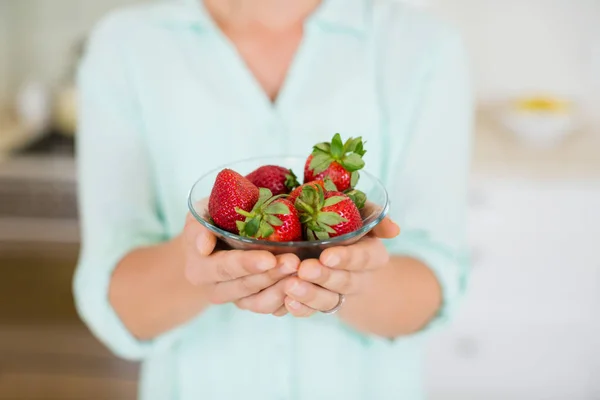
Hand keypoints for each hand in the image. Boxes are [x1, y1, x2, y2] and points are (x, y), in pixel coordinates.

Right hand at [182, 213, 299, 315]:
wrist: (212, 245)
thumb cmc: (210, 221)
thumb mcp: (200, 216)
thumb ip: (199, 227)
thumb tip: (203, 244)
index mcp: (199, 269)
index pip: (225, 268)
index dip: (247, 264)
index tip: (269, 258)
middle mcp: (216, 290)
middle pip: (246, 286)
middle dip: (272, 275)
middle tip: (295, 262)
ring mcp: (235, 300)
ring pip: (260, 303)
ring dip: (282, 290)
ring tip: (303, 274)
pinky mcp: (252, 304)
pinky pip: (271, 308)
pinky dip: (288, 300)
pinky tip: (304, 287)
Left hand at [283, 218, 399, 316]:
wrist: (337, 249)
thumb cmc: (348, 224)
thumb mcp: (363, 215)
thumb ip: (374, 216)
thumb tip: (394, 230)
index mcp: (372, 254)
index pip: (363, 258)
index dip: (346, 258)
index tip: (327, 256)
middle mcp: (357, 278)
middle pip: (344, 282)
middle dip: (324, 277)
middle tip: (304, 270)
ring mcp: (338, 294)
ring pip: (328, 300)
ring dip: (309, 294)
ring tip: (290, 286)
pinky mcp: (319, 304)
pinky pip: (311, 311)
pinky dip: (300, 309)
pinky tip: (288, 302)